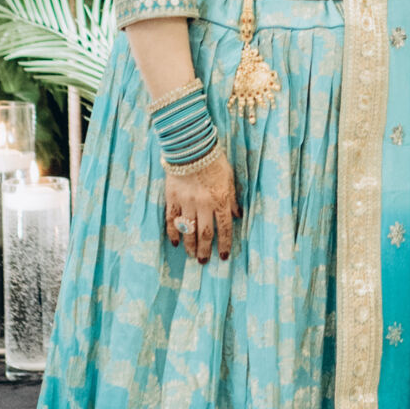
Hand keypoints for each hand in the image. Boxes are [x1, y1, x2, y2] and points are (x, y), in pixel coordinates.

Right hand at [165, 145, 239, 264]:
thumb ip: (232, 199)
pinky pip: (172, 220)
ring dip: (190, 245)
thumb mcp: (230, 179)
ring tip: (191, 255)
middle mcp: (203, 204)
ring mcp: (187, 202)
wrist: (191, 147)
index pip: (223, 228)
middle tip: (203, 261)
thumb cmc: (214, 162)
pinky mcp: (172, 198)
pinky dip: (173, 233)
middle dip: (204, 250)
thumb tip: (238, 216)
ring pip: (188, 230)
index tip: (223, 257)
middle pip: (204, 234)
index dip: (224, 244)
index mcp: (220, 199)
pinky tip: (175, 242)